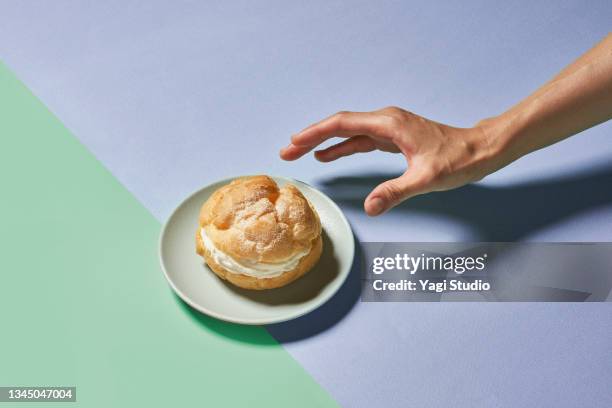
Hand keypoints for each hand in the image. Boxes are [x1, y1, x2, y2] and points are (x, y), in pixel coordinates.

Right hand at [280, 107, 495, 215]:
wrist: (480, 150)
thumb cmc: (458, 160)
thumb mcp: (426, 179)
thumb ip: (396, 192)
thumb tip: (370, 209)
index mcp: (389, 124)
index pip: (342, 125)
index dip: (315, 134)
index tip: (294, 142)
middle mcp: (386, 121)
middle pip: (339, 126)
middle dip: (312, 138)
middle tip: (287, 151)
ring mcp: (389, 129)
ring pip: (348, 133)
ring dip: (324, 143)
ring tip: (300, 152)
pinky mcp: (394, 138)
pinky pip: (360, 141)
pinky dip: (342, 148)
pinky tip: (330, 155)